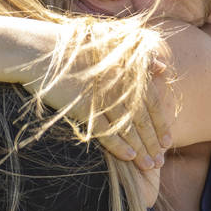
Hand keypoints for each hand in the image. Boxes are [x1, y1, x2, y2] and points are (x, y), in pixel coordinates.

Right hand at [24, 24, 173, 172]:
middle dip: (153, 142)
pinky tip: (130, 157)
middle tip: (161, 161)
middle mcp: (119, 85)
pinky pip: (105, 130)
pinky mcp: (84, 106)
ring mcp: (102, 96)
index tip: (168, 142)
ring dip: (141, 148)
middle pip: (143, 119)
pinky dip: (119, 145)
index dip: (161, 124)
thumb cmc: (74, 45)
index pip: (152, 103)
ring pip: (128, 127)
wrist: (41, 50)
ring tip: (150, 166)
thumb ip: (139, 58)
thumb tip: (162, 67)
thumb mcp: (111, 44)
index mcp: (127, 71)